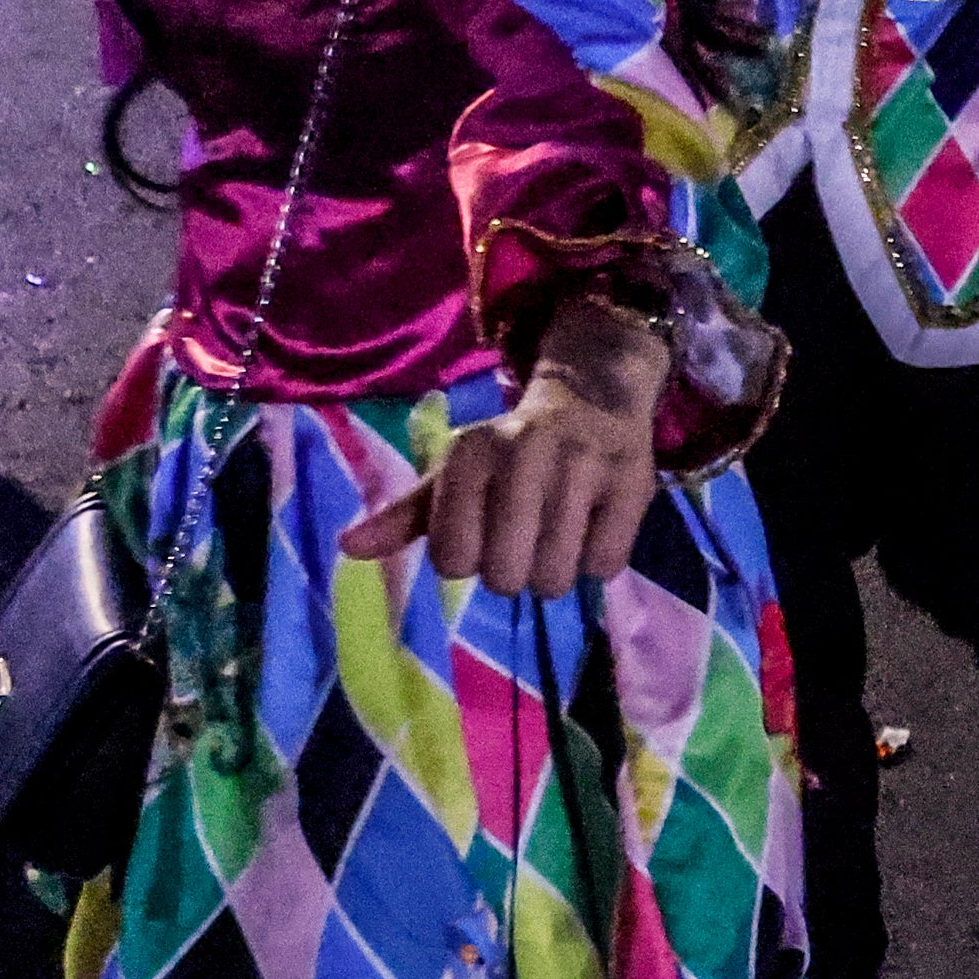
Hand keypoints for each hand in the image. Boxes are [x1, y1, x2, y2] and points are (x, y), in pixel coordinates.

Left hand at [341, 295, 663, 594]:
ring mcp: (581, 466)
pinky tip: (592, 523)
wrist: (592, 399)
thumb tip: (346, 548)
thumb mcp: (453, 475)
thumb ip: (402, 516)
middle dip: (512, 572)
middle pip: (504, 577)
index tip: (481, 531)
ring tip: (557, 532)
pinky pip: (604, 567)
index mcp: (470, 452)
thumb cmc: (509, 454)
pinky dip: (597, 560)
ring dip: (553, 570)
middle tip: (523, 537)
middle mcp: (523, 452)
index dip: (467, 559)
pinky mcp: (631, 482)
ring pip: (554, 578)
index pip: (452, 559)